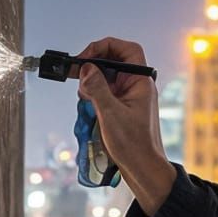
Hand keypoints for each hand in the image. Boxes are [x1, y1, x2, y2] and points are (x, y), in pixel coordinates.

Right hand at [74, 38, 175, 215]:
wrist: (143, 170)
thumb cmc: (134, 145)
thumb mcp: (111, 114)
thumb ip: (97, 88)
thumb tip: (86, 68)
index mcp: (141, 82)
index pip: (126, 49)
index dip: (105, 47)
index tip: (85, 57)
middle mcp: (137, 86)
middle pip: (114, 61)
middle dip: (93, 64)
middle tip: (73, 71)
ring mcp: (130, 97)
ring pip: (107, 77)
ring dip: (91, 81)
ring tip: (82, 94)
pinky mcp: (123, 108)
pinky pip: (106, 92)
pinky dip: (94, 94)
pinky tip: (87, 104)